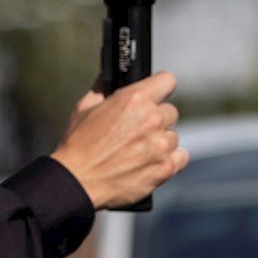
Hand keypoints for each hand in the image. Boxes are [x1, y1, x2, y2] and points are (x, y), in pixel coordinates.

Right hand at [51, 72, 186, 209]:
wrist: (76, 182)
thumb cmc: (77, 145)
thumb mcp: (84, 107)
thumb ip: (103, 88)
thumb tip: (110, 75)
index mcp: (134, 99)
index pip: (167, 81)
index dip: (159, 88)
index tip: (155, 95)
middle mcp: (152, 119)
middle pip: (170, 111)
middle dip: (156, 119)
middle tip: (137, 131)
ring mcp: (160, 146)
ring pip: (173, 136)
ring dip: (160, 141)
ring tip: (138, 151)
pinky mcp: (165, 168)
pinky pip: (180, 157)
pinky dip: (169, 160)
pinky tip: (151, 163)